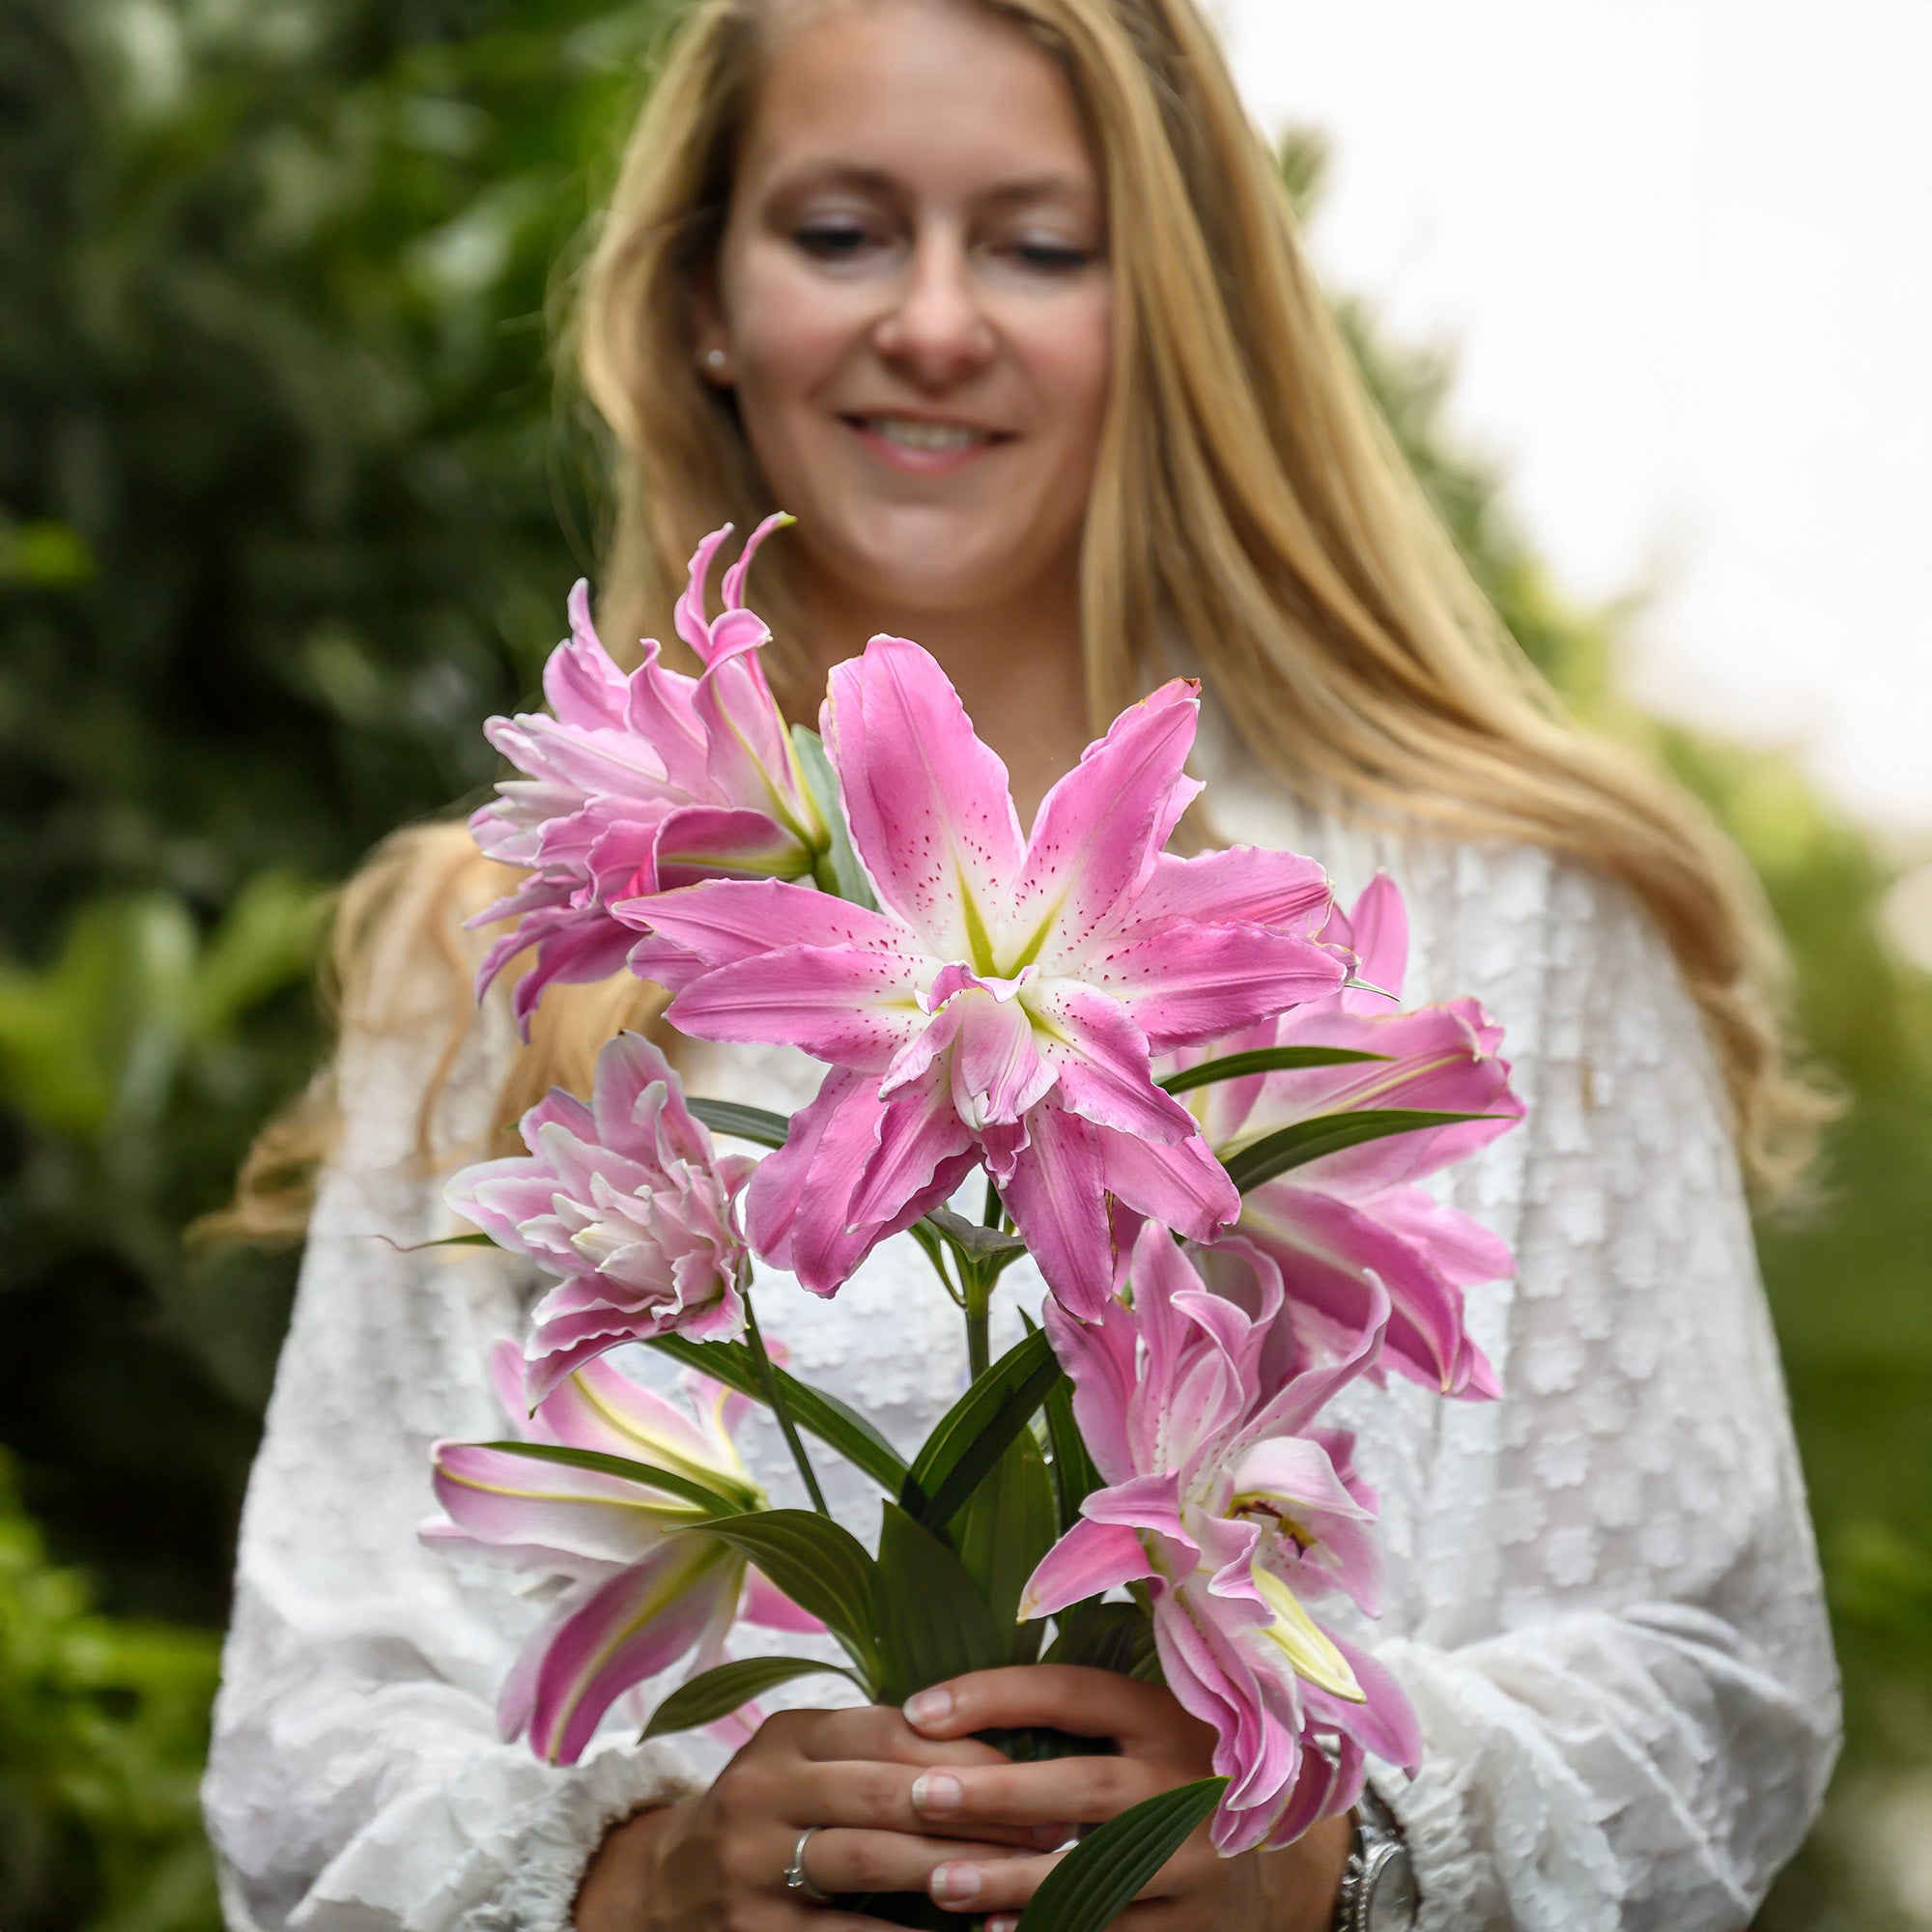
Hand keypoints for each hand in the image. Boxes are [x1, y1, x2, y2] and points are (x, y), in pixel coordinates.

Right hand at [573, 1702, 1063, 1931]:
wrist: (664, 1892)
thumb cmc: (768, 1815)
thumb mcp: (805, 1764)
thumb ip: (876, 1749)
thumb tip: (996, 1744)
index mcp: (786, 1735)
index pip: (890, 1730)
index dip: (969, 1750)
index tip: (1039, 1767)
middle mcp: (763, 1789)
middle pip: (887, 1792)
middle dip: (978, 1810)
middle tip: (1052, 1826)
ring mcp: (752, 1864)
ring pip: (871, 1861)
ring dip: (956, 1870)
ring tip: (1021, 1879)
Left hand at [900, 1666, 1353, 1931]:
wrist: (1271, 1833)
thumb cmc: (1172, 1759)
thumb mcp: (1141, 1716)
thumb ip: (1068, 1712)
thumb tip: (947, 1710)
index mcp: (1163, 1712)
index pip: (1072, 1693)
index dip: (994, 1696)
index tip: (920, 1710)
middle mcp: (1185, 1779)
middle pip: (1084, 1784)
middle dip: (997, 1793)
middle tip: (920, 1796)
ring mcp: (1195, 1855)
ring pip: (1096, 1870)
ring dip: (1010, 1879)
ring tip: (940, 1879)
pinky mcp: (1193, 1919)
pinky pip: (1116, 1930)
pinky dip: (1053, 1930)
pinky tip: (994, 1931)